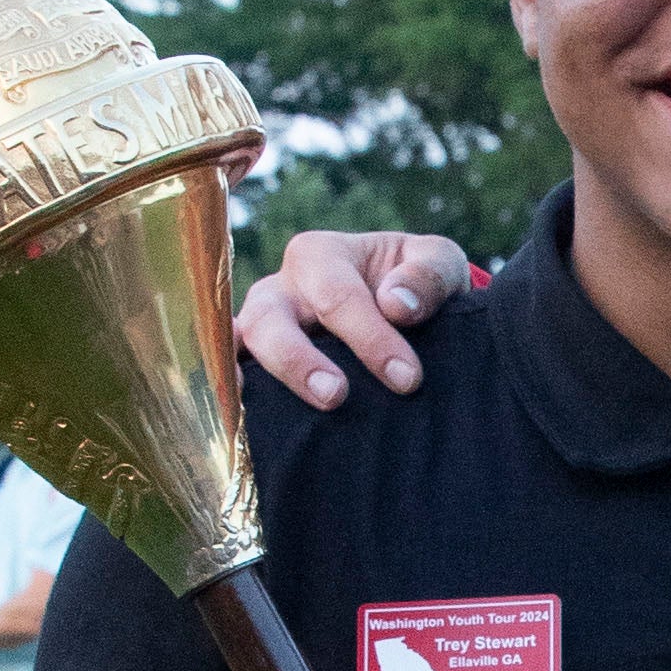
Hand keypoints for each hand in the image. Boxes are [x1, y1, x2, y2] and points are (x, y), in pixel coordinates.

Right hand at [236, 226, 472, 412]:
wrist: (407, 310)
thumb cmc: (419, 283)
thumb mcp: (439, 264)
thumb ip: (428, 276)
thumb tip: (396, 304)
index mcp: (321, 255)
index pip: (336, 295)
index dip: (369, 338)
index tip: (407, 378)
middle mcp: (282, 288)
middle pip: (270, 319)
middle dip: (300, 360)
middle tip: (337, 396)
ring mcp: (263, 325)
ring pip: (244, 344)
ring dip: (270, 378)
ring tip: (299, 408)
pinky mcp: (259, 361)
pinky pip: (231, 370)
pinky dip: (232, 387)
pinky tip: (242, 415)